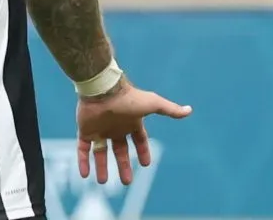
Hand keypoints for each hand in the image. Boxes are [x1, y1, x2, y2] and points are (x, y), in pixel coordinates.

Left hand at [76, 81, 191, 184]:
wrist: (103, 90)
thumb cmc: (128, 97)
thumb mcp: (153, 104)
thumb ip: (170, 109)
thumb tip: (189, 110)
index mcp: (131, 121)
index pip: (139, 139)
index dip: (142, 151)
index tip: (145, 164)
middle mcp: (115, 126)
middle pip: (120, 150)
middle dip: (123, 166)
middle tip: (127, 182)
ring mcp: (100, 129)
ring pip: (100, 152)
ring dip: (101, 167)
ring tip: (102, 183)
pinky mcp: (85, 130)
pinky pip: (83, 149)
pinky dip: (83, 161)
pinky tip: (84, 175)